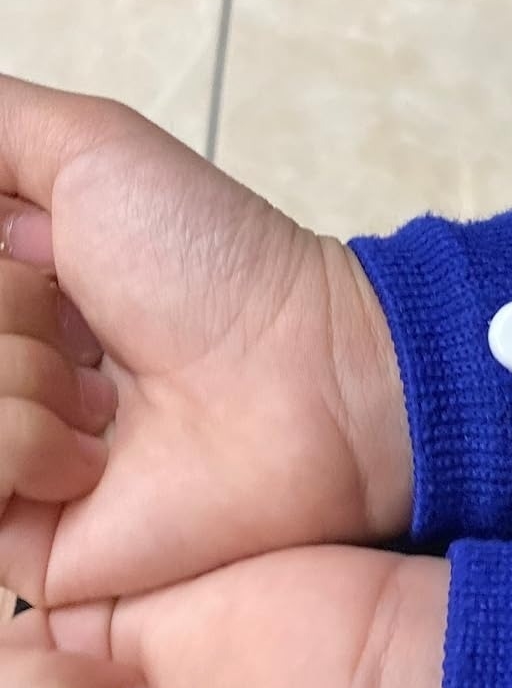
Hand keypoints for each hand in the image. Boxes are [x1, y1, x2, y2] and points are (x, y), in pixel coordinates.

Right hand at [0, 76, 411, 604]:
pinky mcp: (10, 540)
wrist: (305, 375)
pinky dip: (22, 445)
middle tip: (88, 325)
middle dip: (6, 310)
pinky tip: (96, 457)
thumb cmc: (213, 261)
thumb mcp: (87, 147)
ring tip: (107, 396)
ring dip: (17, 376)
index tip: (41, 255)